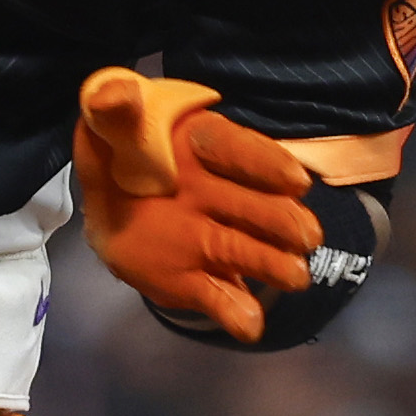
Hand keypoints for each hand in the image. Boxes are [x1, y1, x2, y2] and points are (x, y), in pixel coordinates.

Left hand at [71, 68, 328, 345]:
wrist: (114, 210)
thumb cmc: (123, 162)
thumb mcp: (111, 131)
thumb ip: (114, 112)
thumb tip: (110, 90)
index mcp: (198, 150)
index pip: (234, 149)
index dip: (265, 163)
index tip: (294, 181)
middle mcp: (216, 194)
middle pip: (253, 206)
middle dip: (281, 221)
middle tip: (306, 236)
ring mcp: (211, 239)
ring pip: (246, 250)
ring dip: (273, 264)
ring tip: (295, 277)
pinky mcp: (198, 279)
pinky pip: (219, 297)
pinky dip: (235, 312)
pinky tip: (249, 325)